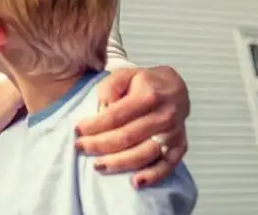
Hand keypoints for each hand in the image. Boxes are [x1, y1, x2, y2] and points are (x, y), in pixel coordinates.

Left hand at [74, 66, 189, 187]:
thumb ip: (110, 87)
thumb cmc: (144, 83)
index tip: (78, 131)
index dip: (95, 126)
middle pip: (127, 137)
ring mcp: (173, 133)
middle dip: (100, 145)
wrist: (174, 89)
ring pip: (144, 154)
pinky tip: (135, 182)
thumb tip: (103, 108)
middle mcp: (163, 115)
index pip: (116, 116)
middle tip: (80, 148)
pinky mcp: (180, 146)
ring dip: (119, 163)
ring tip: (98, 166)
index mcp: (148, 95)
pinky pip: (167, 165)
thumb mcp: (124, 74)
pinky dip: (152, 176)